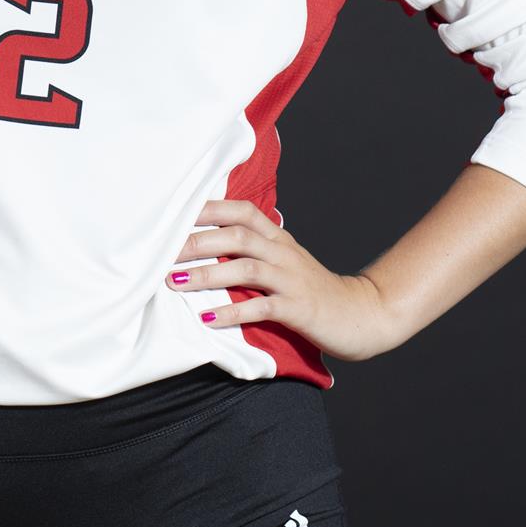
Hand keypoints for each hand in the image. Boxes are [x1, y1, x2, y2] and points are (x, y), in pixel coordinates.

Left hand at [165, 200, 395, 363]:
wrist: (362, 314)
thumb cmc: (312, 290)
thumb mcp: (284, 262)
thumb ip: (253, 251)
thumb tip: (205, 245)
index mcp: (278, 238)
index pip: (242, 212)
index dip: (209, 209)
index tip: (174, 213)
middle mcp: (284, 253)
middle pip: (237, 236)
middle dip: (197, 242)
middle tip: (163, 253)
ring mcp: (292, 280)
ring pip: (246, 268)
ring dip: (207, 274)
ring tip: (175, 282)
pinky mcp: (298, 309)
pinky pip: (262, 307)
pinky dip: (232, 311)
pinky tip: (208, 318)